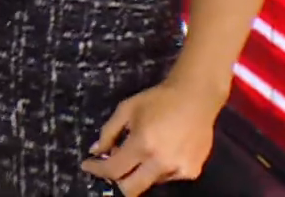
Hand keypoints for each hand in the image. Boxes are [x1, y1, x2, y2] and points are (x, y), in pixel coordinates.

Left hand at [81, 81, 222, 195]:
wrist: (196, 97)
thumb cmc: (159, 100)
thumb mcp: (127, 109)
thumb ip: (109, 132)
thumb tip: (96, 151)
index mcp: (143, 144)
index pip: (113, 170)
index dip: (96, 169)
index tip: (87, 165)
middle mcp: (161, 162)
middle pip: (130, 189)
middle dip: (116, 181)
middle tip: (112, 167)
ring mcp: (178, 169)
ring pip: (149, 182)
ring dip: (140, 171)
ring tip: (144, 150)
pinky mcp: (191, 171)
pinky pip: (167, 177)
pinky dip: (158, 169)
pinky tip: (163, 150)